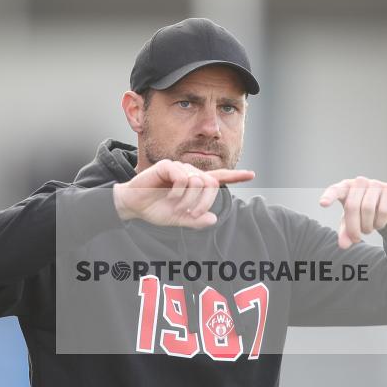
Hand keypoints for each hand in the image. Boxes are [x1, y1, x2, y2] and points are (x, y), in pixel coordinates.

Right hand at [113, 159, 254, 228]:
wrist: (134, 206)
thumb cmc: (155, 210)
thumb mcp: (179, 219)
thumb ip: (196, 221)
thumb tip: (214, 219)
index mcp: (194, 184)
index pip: (218, 178)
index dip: (236, 176)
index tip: (252, 175)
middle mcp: (189, 173)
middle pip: (211, 183)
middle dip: (205, 202)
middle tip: (192, 214)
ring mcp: (178, 168)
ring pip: (198, 181)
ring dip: (189, 200)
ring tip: (177, 207)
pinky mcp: (167, 166)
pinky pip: (182, 178)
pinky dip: (178, 192)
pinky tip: (169, 197)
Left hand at [318, 176, 386, 248]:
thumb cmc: (363, 209)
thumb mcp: (352, 220)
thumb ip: (345, 232)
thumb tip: (343, 245)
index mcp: (345, 187)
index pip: (335, 190)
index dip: (329, 197)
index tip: (323, 204)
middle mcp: (359, 182)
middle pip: (352, 206)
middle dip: (353, 227)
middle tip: (356, 239)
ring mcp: (375, 184)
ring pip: (368, 209)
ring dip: (367, 226)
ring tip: (367, 230)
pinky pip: (383, 211)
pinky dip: (379, 223)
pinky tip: (378, 224)